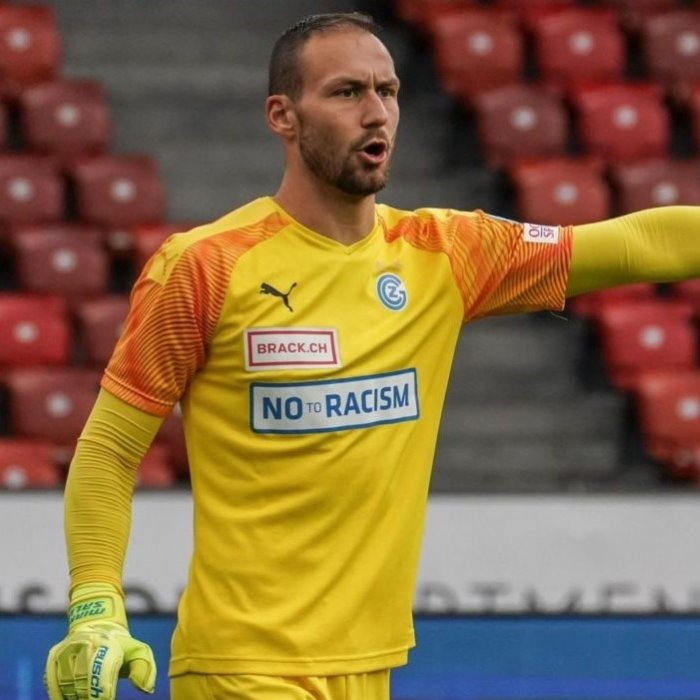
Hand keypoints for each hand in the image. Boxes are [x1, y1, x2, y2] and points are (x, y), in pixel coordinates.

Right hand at [45, 583, 155, 698]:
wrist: (96, 625)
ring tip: (85, 697)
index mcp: (108, 644)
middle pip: (83, 684)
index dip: (104, 695)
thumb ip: (144, 669)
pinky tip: (71, 698)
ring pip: (67, 686)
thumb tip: (146, 689)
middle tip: (96, 699)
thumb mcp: (137, 651)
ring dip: (75, 697)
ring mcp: (67, 650)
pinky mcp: (54, 658)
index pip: (103, 677)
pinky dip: (60, 695)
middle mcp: (85, 644)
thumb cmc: (120, 647)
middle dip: (89, 697)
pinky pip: (53, 684)